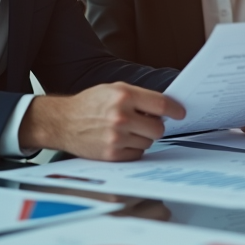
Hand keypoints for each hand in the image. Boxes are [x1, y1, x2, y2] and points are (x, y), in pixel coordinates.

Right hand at [18, 83, 185, 160]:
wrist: (63, 122)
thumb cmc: (90, 104)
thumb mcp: (113, 90)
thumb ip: (138, 97)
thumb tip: (165, 109)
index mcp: (124, 96)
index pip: (161, 105)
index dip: (175, 110)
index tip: (181, 113)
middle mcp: (121, 116)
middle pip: (158, 128)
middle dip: (155, 126)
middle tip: (145, 123)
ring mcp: (117, 137)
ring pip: (149, 142)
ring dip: (143, 138)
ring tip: (126, 130)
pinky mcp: (112, 154)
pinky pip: (137, 154)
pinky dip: (133, 149)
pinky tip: (121, 141)